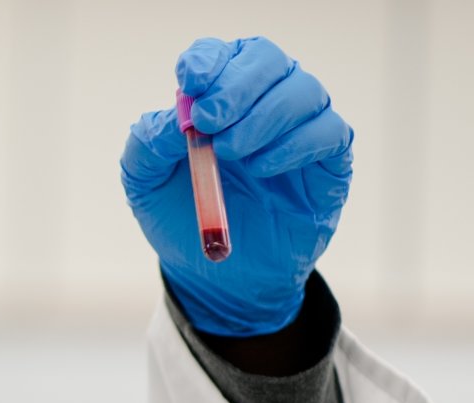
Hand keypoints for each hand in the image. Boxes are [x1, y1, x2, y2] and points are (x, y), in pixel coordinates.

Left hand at [121, 37, 352, 336]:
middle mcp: (263, 101)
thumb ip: (148, 144)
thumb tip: (174, 120)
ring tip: (231, 154)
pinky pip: (329, 131)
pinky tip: (261, 169)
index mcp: (218, 95)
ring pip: (304, 90)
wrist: (216, 277)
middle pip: (266, 59)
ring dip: (264, 117)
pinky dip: (295, 144)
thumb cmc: (180, 217)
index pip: (221, 54)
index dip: (208, 60)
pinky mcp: (330, 161)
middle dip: (236, 85)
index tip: (191, 85)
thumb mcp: (144, 183)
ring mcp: (300, 128)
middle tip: (209, 122)